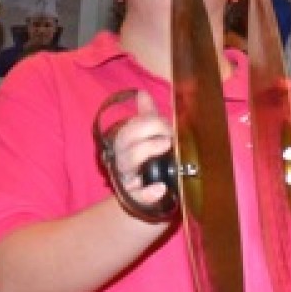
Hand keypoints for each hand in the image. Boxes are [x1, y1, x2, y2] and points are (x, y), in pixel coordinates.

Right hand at [110, 90, 173, 210]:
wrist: (143, 192)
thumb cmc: (145, 159)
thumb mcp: (145, 137)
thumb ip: (146, 116)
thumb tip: (142, 94)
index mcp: (124, 142)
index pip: (130, 127)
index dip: (150, 123)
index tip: (167, 126)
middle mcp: (122, 158)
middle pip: (126, 142)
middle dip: (148, 134)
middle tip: (169, 137)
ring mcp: (127, 178)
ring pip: (128, 163)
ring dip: (147, 152)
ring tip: (166, 146)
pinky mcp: (135, 197)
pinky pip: (139, 195)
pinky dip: (149, 192)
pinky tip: (161, 188)